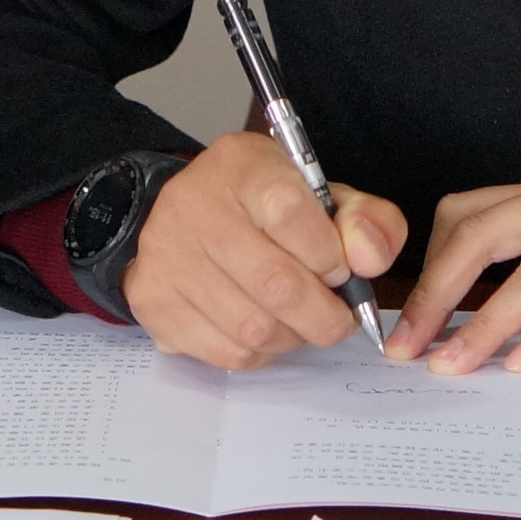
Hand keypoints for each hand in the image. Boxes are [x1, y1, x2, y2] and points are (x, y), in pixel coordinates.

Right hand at [123, 130, 406, 370]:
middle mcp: (193, 207)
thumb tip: (368, 260)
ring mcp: (166, 257)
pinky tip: (265, 329)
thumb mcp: (320, 195)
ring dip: (293, 336)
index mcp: (240, 166)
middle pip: (276, 284)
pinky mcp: (153, 302)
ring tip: (299, 321)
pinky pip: (226, 352)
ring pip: (253, 328)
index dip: (327, 254)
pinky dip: (260, 353)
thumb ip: (365, 220)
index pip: (289, 212)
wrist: (184, 215)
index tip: (340, 269)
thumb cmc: (260, 207)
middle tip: (337, 317)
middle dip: (324, 315)